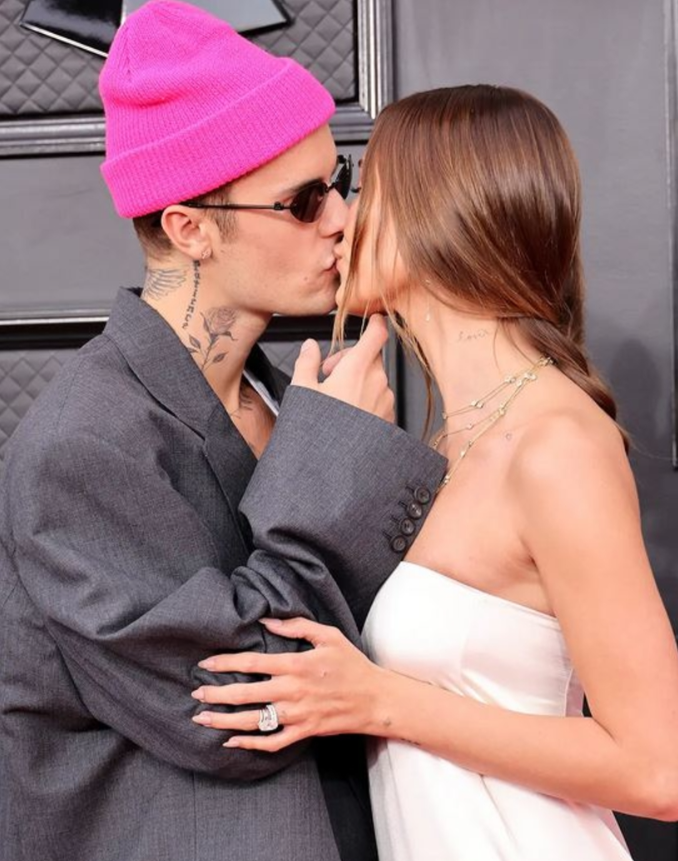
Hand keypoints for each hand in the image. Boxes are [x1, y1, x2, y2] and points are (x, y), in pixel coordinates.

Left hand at [190, 617, 383, 751]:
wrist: (376, 699)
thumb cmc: (352, 664)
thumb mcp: (329, 635)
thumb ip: (297, 625)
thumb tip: (267, 620)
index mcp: (296, 664)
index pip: (252, 662)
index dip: (226, 662)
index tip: (205, 663)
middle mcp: (293, 690)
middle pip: (246, 693)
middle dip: (216, 693)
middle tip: (195, 692)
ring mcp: (297, 714)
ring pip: (253, 721)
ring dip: (224, 720)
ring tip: (202, 718)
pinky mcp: (304, 731)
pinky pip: (272, 741)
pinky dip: (250, 744)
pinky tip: (232, 741)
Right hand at [292, 315, 394, 421]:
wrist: (337, 467)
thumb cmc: (322, 430)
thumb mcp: (303, 392)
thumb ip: (306, 363)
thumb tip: (309, 346)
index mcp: (357, 369)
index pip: (376, 335)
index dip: (376, 323)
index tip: (375, 318)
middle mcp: (377, 382)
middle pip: (371, 357)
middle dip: (352, 359)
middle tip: (329, 374)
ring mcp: (386, 401)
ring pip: (376, 379)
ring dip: (360, 381)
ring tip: (337, 399)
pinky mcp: (389, 418)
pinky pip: (380, 400)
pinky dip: (367, 400)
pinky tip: (349, 415)